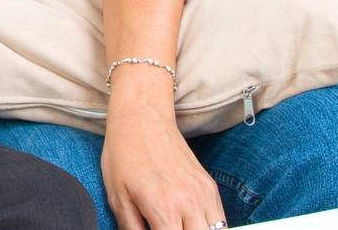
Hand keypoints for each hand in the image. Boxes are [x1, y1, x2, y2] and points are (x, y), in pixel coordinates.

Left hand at [102, 80, 226, 229]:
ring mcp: (204, 194)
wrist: (142, 118)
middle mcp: (189, 203)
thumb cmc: (124, 155)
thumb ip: (131, 228)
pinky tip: (190, 223)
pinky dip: (209, 226)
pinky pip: (219, 219)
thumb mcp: (117, 196)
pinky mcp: (210, 186)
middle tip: (167, 229)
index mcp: (163, 208)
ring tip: (179, 225)